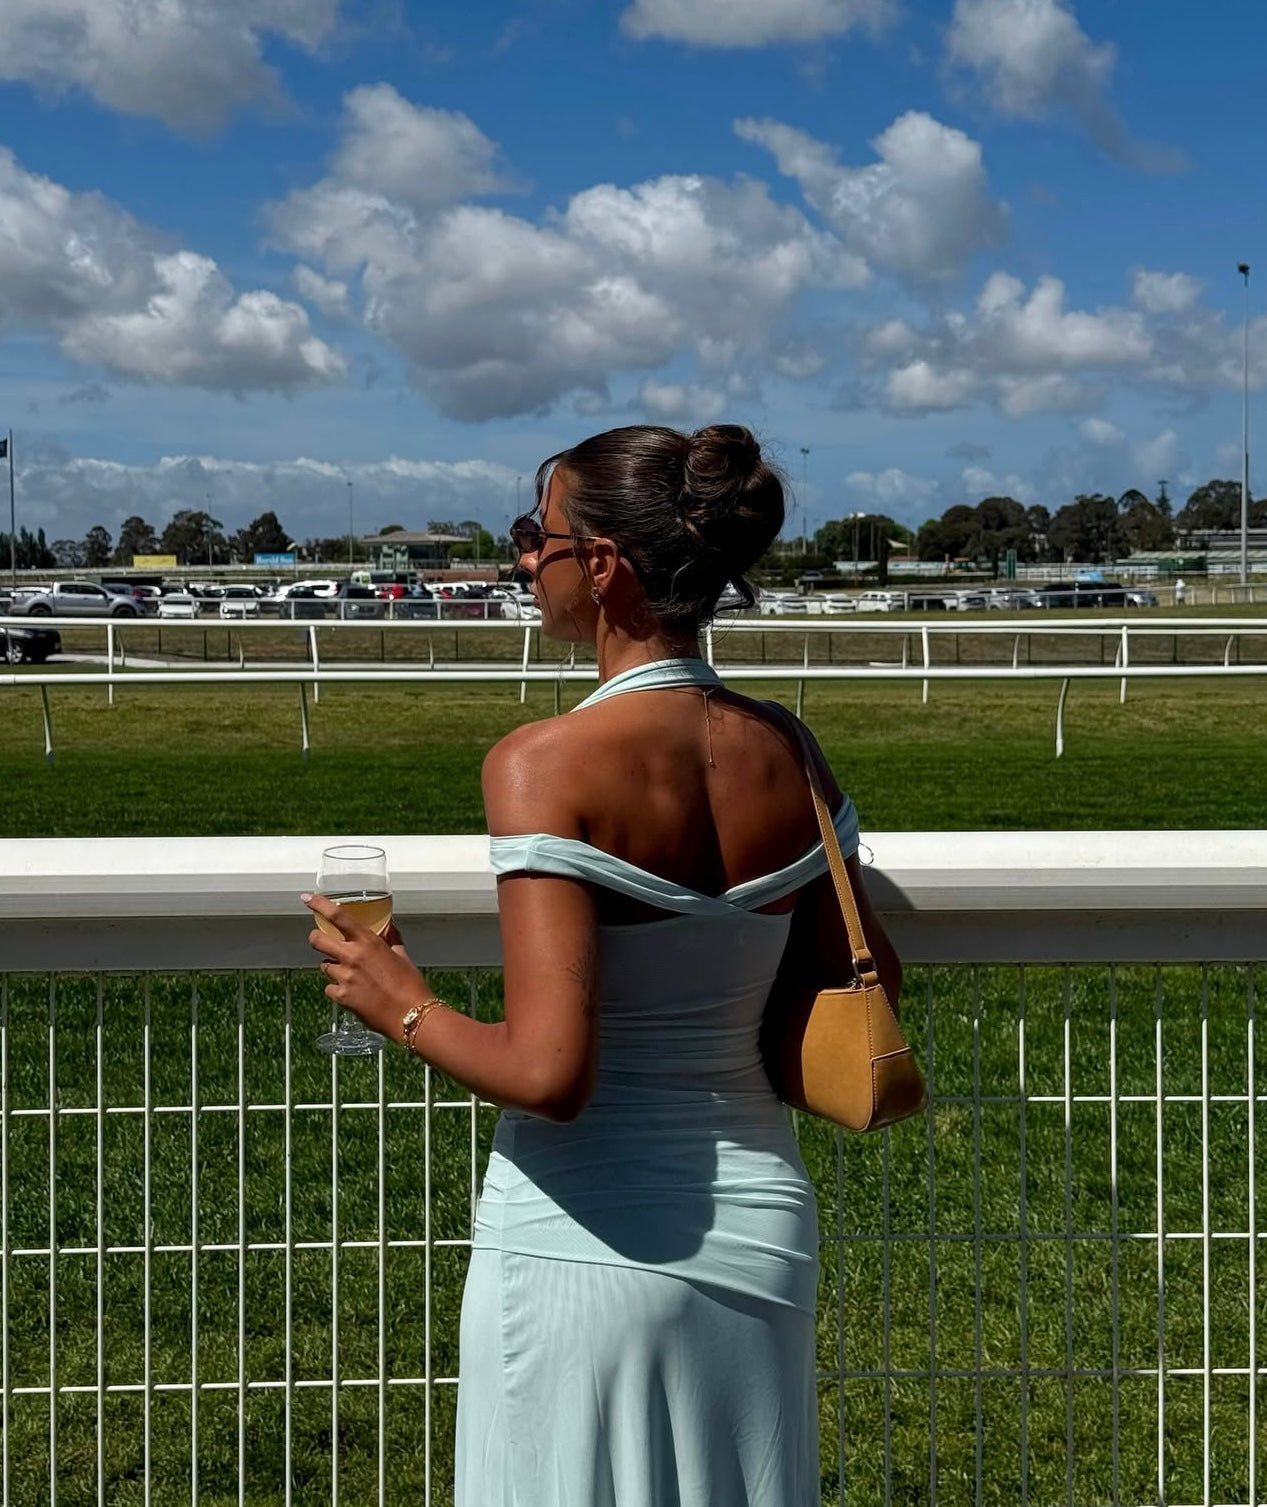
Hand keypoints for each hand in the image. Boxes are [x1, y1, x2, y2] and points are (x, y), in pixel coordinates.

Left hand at [303, 893, 429, 1042]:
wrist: (410, 1014)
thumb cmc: (410, 984)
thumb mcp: (402, 956)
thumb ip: (391, 939)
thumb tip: (388, 927)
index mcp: (368, 941)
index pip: (337, 916)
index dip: (319, 905)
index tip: (307, 898)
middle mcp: (352, 956)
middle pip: (317, 940)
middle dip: (316, 939)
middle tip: (321, 941)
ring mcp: (344, 977)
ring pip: (324, 967)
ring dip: (332, 969)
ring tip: (351, 977)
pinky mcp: (341, 996)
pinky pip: (330, 988)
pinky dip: (337, 990)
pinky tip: (353, 994)